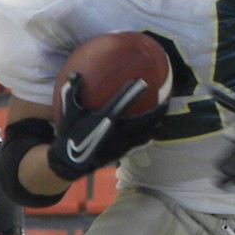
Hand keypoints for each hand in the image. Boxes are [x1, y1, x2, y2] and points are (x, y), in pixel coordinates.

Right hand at [47, 72, 167, 180]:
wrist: (69, 161)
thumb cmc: (69, 133)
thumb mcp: (68, 111)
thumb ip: (72, 91)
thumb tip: (76, 73)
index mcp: (104, 118)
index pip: (122, 102)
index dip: (133, 92)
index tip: (143, 83)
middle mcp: (116, 130)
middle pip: (143, 121)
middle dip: (157, 112)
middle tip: (166, 103)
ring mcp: (121, 143)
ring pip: (145, 134)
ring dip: (156, 125)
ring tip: (163, 119)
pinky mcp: (122, 153)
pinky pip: (139, 144)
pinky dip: (147, 138)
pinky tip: (153, 134)